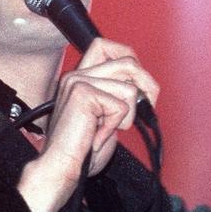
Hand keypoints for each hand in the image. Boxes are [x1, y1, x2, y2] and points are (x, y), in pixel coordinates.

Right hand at [18, 39, 158, 211]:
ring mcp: (78, 82)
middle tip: (144, 108)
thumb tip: (145, 84)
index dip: (130, 58)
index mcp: (80, 77)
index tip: (139, 83)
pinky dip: (117, 124)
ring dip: (127, 114)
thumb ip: (117, 93)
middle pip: (128, 62)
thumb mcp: (106, 113)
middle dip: (147, 86)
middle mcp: (77, 75)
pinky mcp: (83, 94)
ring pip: (129, 88)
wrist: (63, 166)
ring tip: (107, 127)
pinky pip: (122, 105)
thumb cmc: (83, 147)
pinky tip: (99, 133)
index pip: (105, 45)